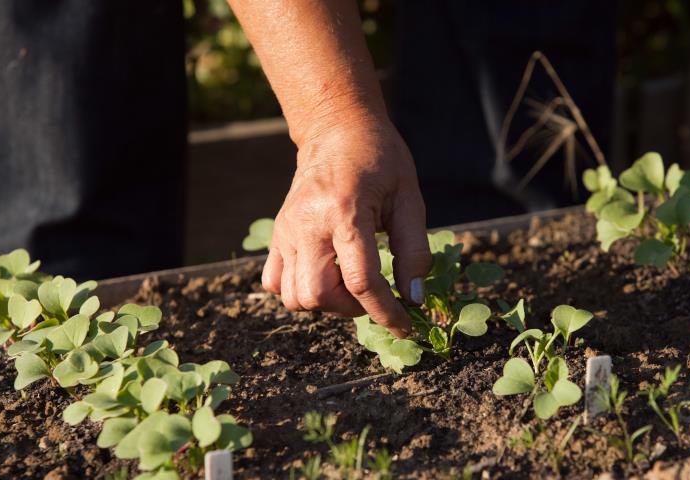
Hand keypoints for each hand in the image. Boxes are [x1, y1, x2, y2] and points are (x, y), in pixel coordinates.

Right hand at [261, 118, 431, 337]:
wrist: (335, 129)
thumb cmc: (379, 159)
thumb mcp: (408, 198)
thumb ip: (414, 250)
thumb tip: (414, 297)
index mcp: (345, 212)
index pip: (361, 281)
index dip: (386, 311)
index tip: (404, 325)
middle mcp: (308, 224)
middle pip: (318, 295)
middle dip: (351, 308)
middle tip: (373, 294)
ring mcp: (286, 230)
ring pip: (294, 296)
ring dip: (326, 303)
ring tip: (349, 282)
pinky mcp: (276, 234)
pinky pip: (274, 282)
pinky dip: (298, 291)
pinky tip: (324, 275)